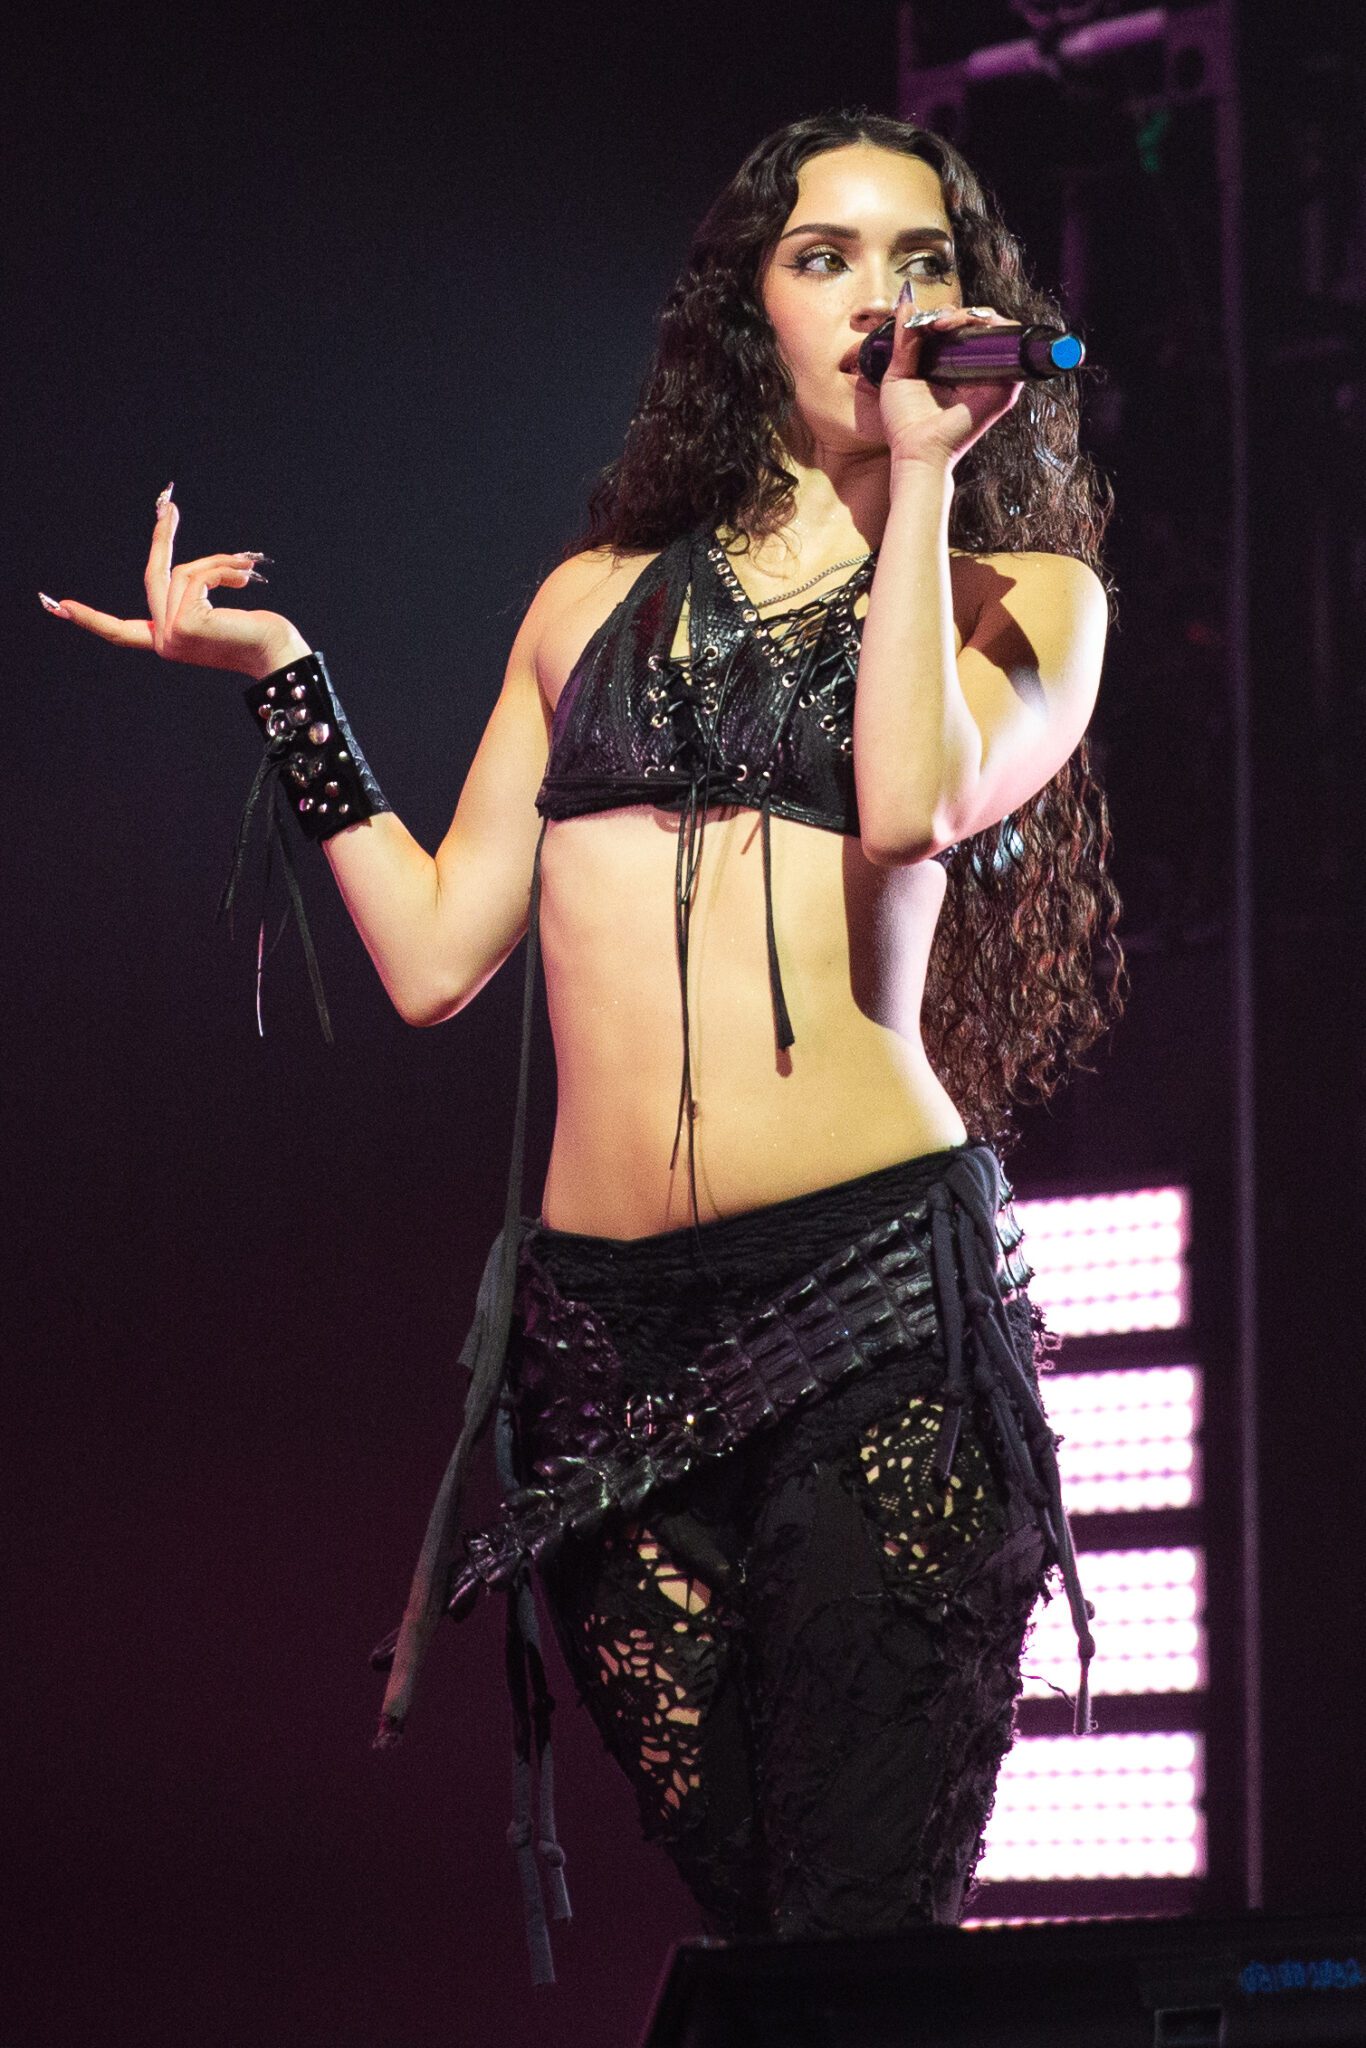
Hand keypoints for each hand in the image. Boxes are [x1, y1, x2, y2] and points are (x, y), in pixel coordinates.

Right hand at [40, 486, 311, 680]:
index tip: (58, 605)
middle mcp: (163, 641)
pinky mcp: (185, 623)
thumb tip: (188, 572)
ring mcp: (171, 634)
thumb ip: (191, 593)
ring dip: (216, 563)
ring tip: (243, 570)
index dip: (89, 618)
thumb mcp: (212, 608)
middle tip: (168, 504)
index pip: (120, 631)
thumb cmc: (254, 633)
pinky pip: (197, 576)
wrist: (278, 653)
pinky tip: (244, 581)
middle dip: (162, 537)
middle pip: (153, 578)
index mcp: (164, 641)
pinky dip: (222, 569)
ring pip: (183, 573)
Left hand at [877, 300, 1023, 471]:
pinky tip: (976, 326)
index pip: (957, 326)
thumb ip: (904, 342)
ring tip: (947, 324)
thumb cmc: (906, 422)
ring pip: (995, 329)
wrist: (917, 450)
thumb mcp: (898, 374)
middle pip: (977, 323)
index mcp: (950, 364)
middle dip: (957, 313)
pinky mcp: (1003, 385)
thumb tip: (906, 306)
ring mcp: (991, 375)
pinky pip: (1013, 347)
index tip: (923, 323)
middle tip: (936, 323)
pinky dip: (999, 329)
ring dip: (974, 315)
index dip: (943, 316)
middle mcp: (974, 367)